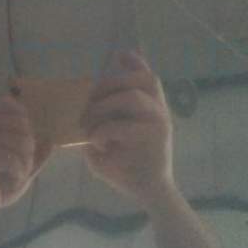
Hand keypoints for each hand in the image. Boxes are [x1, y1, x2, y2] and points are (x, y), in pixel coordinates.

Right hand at [0, 95, 52, 218]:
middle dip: (29, 153)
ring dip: (25, 167)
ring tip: (15, 178)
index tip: (20, 150)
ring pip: (21, 145)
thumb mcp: (19, 170)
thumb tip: (51, 140)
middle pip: (24, 129)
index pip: (14, 108)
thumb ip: (34, 156)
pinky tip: (10, 182)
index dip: (26, 127)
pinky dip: (18, 175)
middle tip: (20, 170)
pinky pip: (12, 160)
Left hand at [80, 50, 176, 205]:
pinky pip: (120, 126)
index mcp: (153, 108)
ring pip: (130, 97)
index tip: (120, 54)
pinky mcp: (152, 138)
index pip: (148, 77)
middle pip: (138, 80)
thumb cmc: (129, 167)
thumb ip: (106, 121)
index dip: (135, 63)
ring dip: (102, 108)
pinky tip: (98, 143)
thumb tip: (88, 105)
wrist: (149, 193)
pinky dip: (102, 132)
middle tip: (88, 102)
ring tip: (89, 125)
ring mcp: (158, 123)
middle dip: (107, 85)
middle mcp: (159, 111)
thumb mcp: (112, 140)